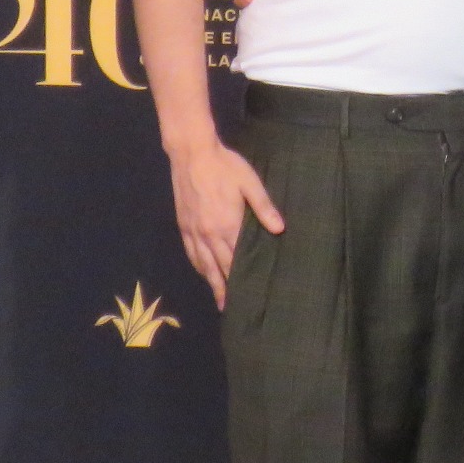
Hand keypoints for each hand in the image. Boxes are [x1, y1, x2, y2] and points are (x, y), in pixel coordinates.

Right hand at [168, 137, 283, 308]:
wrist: (192, 154)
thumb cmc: (226, 166)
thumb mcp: (250, 184)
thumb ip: (264, 207)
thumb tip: (279, 229)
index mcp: (227, 225)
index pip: (237, 259)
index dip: (242, 278)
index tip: (249, 295)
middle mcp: (209, 233)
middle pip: (220, 267)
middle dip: (227, 288)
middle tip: (234, 308)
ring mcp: (194, 231)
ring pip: (203, 264)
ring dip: (212, 283)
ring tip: (219, 300)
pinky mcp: (184, 225)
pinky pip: (191, 252)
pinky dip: (198, 266)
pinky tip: (203, 272)